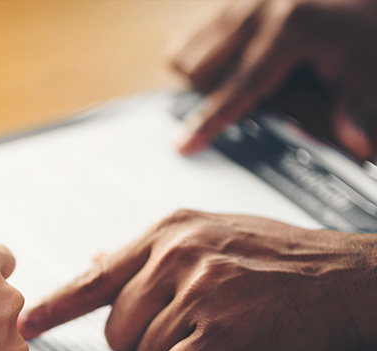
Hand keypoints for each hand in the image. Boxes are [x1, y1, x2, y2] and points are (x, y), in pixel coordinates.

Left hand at [18, 210, 376, 350]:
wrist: (357, 281)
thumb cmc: (285, 264)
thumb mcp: (215, 237)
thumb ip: (152, 253)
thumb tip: (97, 259)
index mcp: (171, 231)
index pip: (95, 276)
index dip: (56, 305)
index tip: (28, 324)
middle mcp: (177, 254)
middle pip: (117, 328)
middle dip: (148, 340)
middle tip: (197, 326)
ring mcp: (198, 289)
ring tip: (223, 335)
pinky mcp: (219, 328)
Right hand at [172, 0, 376, 158]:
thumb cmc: (365, 29)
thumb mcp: (371, 70)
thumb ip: (361, 109)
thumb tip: (358, 146)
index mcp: (291, 27)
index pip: (238, 87)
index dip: (210, 121)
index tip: (183, 146)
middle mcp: (259, 6)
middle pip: (199, 68)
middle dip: (209, 95)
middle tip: (242, 105)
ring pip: (188, 49)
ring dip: (202, 76)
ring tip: (233, 83)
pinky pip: (196, 33)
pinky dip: (203, 54)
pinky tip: (230, 61)